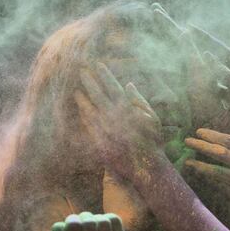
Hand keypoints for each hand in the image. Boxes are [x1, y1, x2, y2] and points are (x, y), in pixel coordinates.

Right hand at [50, 212, 125, 230]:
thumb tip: (60, 226)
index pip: (74, 226)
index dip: (72, 219)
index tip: (71, 221)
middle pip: (90, 223)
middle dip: (85, 216)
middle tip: (82, 220)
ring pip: (103, 222)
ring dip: (96, 217)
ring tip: (93, 222)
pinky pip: (114, 220)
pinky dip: (108, 217)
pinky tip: (103, 224)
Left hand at [74, 62, 162, 177]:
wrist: (146, 165)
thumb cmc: (152, 141)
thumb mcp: (152, 118)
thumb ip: (139, 100)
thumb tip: (128, 85)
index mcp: (128, 108)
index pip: (113, 87)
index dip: (105, 75)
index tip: (98, 65)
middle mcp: (114, 117)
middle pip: (98, 95)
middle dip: (90, 82)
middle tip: (81, 71)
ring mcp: (105, 129)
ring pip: (89, 109)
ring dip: (83, 98)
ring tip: (76, 90)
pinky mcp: (99, 141)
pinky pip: (88, 126)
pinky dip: (83, 116)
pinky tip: (81, 110)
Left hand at [185, 128, 229, 220]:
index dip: (214, 135)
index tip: (199, 131)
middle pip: (222, 152)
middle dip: (203, 146)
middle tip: (187, 140)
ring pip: (220, 171)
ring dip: (202, 166)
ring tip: (188, 161)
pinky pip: (227, 188)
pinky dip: (214, 182)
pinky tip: (202, 178)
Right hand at [186, 24, 229, 138]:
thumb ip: (223, 71)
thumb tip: (206, 54)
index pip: (219, 47)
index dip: (204, 37)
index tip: (190, 27)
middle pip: (215, 59)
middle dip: (200, 50)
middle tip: (183, 41)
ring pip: (214, 75)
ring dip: (202, 71)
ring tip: (186, 64)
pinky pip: (217, 90)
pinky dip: (208, 89)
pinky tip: (198, 91)